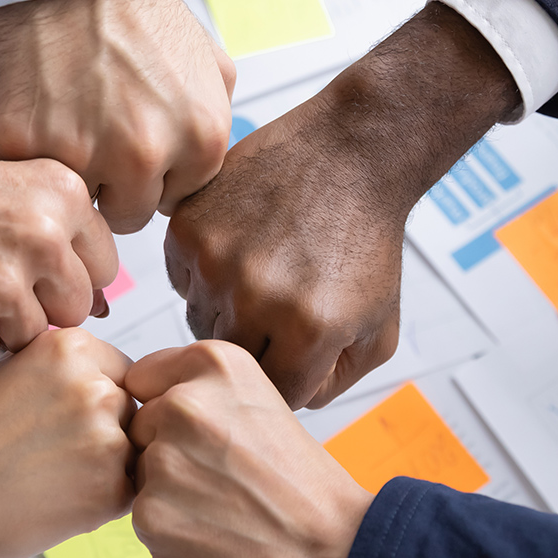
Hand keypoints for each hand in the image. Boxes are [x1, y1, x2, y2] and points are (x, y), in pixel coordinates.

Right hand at [0, 0, 234, 233]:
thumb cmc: (131, 11)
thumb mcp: (207, 64)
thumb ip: (212, 125)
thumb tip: (199, 171)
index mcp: (199, 140)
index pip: (172, 202)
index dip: (150, 177)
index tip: (132, 148)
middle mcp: (145, 152)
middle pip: (128, 214)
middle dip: (113, 183)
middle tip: (97, 134)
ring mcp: (81, 152)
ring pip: (78, 204)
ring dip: (72, 173)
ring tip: (68, 123)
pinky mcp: (23, 143)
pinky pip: (27, 176)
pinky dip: (29, 154)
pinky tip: (39, 115)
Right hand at [0, 130, 116, 366]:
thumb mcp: (9, 188)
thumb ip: (58, 235)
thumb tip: (103, 301)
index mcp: (64, 196)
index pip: (102, 267)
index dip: (64, 276)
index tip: (30, 266)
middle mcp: (44, 238)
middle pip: (75, 310)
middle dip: (38, 306)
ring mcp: (4, 284)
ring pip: (31, 338)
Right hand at [0, 328, 137, 557]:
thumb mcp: (16, 371)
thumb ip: (70, 368)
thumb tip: (122, 378)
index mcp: (73, 349)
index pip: (123, 372)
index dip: (97, 401)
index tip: (64, 421)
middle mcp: (97, 387)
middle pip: (132, 412)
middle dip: (105, 433)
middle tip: (51, 454)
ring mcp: (108, 440)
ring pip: (134, 453)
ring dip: (106, 468)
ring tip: (50, 477)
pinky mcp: (111, 490)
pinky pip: (127, 492)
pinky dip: (99, 501)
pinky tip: (54, 498)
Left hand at [125, 341, 372, 557]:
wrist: (330, 544)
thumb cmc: (298, 481)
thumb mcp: (257, 401)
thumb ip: (198, 390)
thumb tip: (143, 399)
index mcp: (214, 364)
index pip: (144, 379)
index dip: (167, 410)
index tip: (199, 432)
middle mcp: (183, 402)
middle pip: (139, 428)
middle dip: (165, 451)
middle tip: (220, 475)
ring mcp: (164, 458)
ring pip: (140, 473)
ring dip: (167, 492)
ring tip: (221, 504)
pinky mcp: (152, 511)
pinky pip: (142, 516)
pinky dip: (169, 529)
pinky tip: (212, 530)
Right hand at [164, 3, 517, 408]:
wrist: (352, 153)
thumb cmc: (368, 241)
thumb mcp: (376, 329)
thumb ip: (332, 382)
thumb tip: (280, 405)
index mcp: (308, 331)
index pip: (272, 394)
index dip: (285, 376)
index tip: (294, 350)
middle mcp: (256, 300)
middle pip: (229, 362)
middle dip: (254, 345)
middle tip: (277, 309)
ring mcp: (215, 262)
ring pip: (198, 322)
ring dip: (225, 309)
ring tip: (262, 272)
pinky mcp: (187, 228)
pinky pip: (180, 279)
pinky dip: (204, 272)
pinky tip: (241, 246)